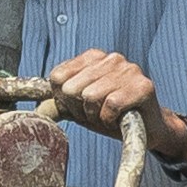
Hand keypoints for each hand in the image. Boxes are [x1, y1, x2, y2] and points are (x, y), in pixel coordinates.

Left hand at [44, 48, 186, 167]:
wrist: (149, 129)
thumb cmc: (113, 116)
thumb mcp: (80, 107)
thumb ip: (59, 102)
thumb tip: (37, 108)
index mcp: (94, 57)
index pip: (58, 77)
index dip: (65, 100)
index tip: (81, 106)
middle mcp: (112, 58)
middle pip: (71, 89)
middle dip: (80, 109)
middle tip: (98, 113)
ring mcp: (129, 70)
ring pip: (90, 97)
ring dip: (96, 116)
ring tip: (110, 116)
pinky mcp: (143, 86)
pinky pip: (110, 106)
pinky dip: (110, 119)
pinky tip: (120, 118)